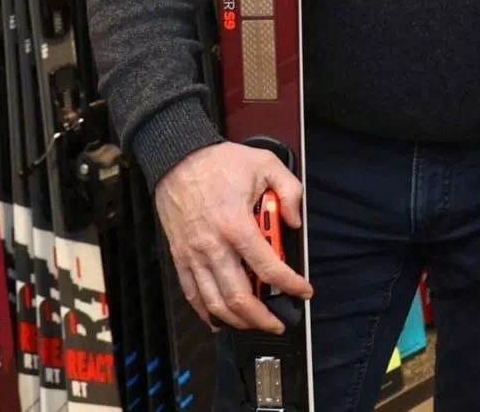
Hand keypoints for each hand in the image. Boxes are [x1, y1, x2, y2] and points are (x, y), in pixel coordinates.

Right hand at [153, 141, 313, 332]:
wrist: (176, 156)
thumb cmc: (218, 161)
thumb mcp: (265, 163)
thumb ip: (289, 191)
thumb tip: (295, 221)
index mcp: (236, 224)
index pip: (268, 267)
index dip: (290, 284)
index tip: (303, 290)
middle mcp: (213, 245)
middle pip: (239, 296)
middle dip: (262, 317)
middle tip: (278, 321)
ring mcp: (193, 254)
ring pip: (215, 302)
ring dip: (237, 320)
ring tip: (254, 324)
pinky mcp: (180, 255)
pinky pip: (191, 293)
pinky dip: (205, 312)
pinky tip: (219, 320)